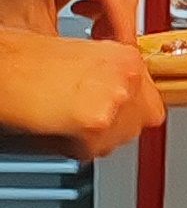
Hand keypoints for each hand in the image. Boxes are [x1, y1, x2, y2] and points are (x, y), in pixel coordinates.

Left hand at [0, 0, 148, 44]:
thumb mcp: (40, 40)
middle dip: (126, 12)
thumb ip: (82, 50)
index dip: (124, 23)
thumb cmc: (2, 18)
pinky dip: (112, 1)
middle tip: (114, 40)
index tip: (125, 48)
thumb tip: (118, 61)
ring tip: (102, 31)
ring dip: (122, 6)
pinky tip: (93, 19)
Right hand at [0, 28, 159, 155]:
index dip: (130, 105)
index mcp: (127, 56)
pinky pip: (93, 151)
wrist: (3, 67)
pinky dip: (75, 146)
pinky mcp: (94, 127)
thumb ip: (113, 77)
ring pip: (120, 139)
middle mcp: (127, 79)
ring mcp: (113, 104)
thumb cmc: (26, 57)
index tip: (116, 108)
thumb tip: (126, 99)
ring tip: (66, 117)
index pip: (151, 95)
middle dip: (116, 122)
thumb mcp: (84, 56)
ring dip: (97, 136)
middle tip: (85, 113)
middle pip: (143, 120)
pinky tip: (56, 126)